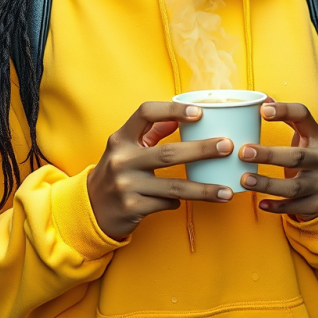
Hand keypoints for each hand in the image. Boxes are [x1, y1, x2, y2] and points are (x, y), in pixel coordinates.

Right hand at [87, 102, 234, 240]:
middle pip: (168, 153)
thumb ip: (150, 132)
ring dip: (204, 189)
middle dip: (202, 150)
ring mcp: (126, 185)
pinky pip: (167, 204)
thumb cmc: (116, 170)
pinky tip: (191, 201)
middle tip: (227, 146)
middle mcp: (122, 159)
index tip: (199, 112)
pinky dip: (180, 202)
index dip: (173, 109)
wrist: (90, 207)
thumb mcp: (126, 147)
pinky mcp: (132, 207)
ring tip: (227, 191)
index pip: (146, 113)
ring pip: (174, 187)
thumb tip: (178, 117)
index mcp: (121, 138)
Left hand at [238, 101, 317, 220]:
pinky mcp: (317, 204)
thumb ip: (285, 117)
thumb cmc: (307, 152)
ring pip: (294, 187)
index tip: (262, 110)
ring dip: (267, 184)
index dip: (284, 111)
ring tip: (244, 179)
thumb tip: (262, 98)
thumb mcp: (303, 134)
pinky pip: (294, 207)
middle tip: (242, 152)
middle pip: (296, 157)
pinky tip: (260, 204)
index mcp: (317, 136)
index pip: (303, 116)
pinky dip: (277, 207)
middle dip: (268, 155)